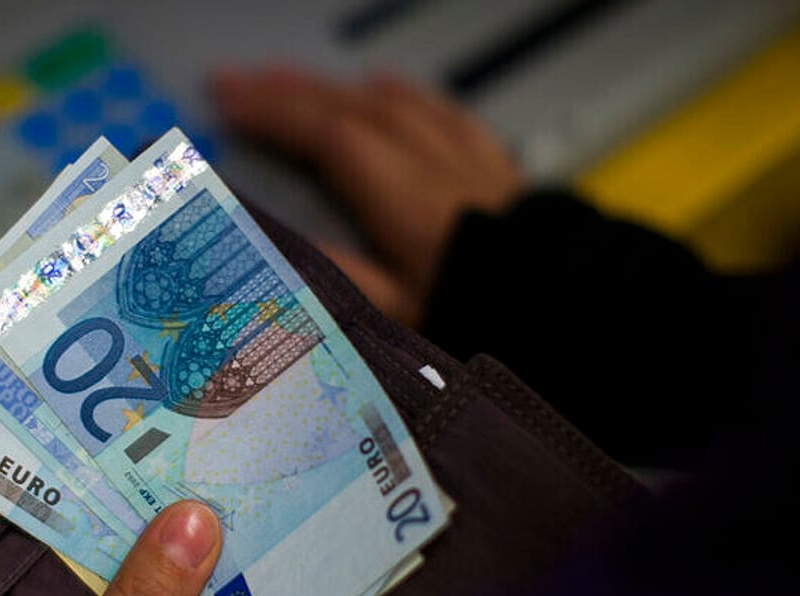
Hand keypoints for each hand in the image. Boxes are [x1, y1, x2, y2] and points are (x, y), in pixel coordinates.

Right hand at [212, 67, 523, 326]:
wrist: (574, 301)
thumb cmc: (488, 310)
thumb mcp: (400, 312)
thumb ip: (332, 279)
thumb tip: (269, 254)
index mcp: (397, 193)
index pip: (321, 135)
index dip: (270, 116)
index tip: (225, 105)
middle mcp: (427, 160)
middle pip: (345, 108)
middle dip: (285, 92)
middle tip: (237, 82)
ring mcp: (461, 157)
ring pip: (387, 103)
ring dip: (332, 87)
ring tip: (289, 79)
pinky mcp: (492, 165)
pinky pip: (440, 112)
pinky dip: (403, 95)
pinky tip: (387, 86)